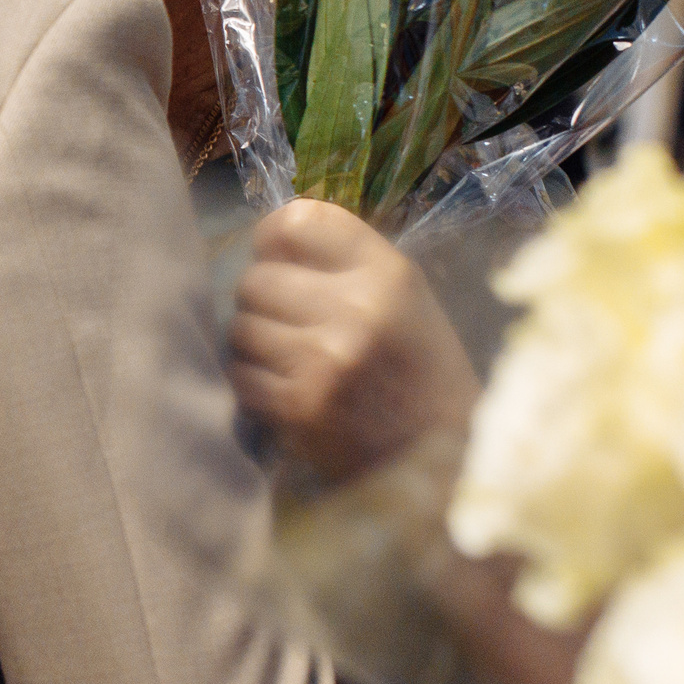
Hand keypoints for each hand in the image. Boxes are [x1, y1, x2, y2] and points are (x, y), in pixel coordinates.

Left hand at [229, 199, 480, 483]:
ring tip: (289, 358)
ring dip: (255, 342)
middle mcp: (356, 308)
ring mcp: (324, 359)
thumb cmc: (419, 372)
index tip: (278, 256)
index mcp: (386, 274)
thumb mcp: (404, 301)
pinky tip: (285, 389)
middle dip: (263, 299)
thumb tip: (267, 237)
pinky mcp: (298, 406)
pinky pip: (240, 374)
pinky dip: (253, 382)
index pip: (298, 220)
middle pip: (256, 278)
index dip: (275, 237)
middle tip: (287, 321)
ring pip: (241, 326)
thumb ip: (344, 264)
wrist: (443, 462)